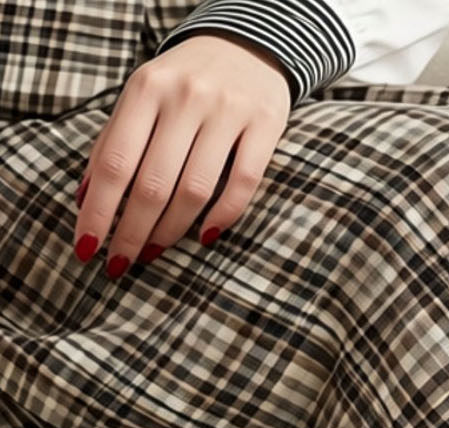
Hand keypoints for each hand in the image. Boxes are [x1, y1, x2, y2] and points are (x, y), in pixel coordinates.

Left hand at [73, 33, 292, 277]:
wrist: (247, 46)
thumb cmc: (186, 82)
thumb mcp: (144, 98)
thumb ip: (116, 141)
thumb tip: (87, 198)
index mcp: (146, 89)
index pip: (116, 162)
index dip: (100, 210)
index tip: (88, 247)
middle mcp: (185, 98)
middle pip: (153, 183)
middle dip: (132, 231)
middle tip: (122, 263)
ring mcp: (227, 112)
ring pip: (195, 189)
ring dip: (172, 230)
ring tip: (156, 251)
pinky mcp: (264, 127)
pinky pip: (243, 184)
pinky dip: (223, 217)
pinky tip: (205, 237)